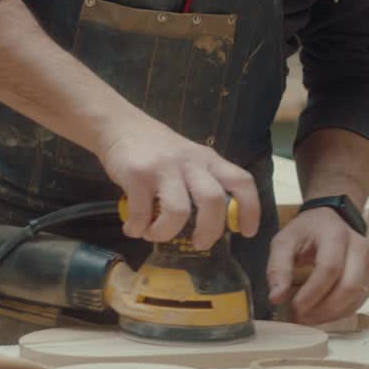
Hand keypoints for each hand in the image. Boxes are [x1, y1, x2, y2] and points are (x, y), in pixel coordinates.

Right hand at [96, 114, 259, 249]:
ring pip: (179, 211)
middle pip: (213, 200)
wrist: (119, 125)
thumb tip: (210, 223)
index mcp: (208, 159)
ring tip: (154, 234)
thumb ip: (201, 181)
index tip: (247, 232)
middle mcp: (190, 163)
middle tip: (199, 244)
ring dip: (166, 232)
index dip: (250, 209)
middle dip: (209, 230)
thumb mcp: (188, 157)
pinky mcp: (137, 175)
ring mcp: (163, 168)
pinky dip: (138, 229)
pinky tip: (133, 228)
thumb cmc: (156, 148)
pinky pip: (142, 213)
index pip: (241, 182)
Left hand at [266, 207, 368, 324]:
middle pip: (349, 286)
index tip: (294, 308)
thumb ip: (277, 267)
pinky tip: (321, 313)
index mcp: (336, 235)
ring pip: (356, 297)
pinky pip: (359, 301)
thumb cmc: (305, 232)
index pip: (330, 268)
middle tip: (300, 318)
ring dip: (331, 314)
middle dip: (323, 309)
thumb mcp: (284, 242)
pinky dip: (339, 313)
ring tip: (308, 318)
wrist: (330, 221)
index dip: (312, 293)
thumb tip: (276, 298)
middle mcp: (360, 247)